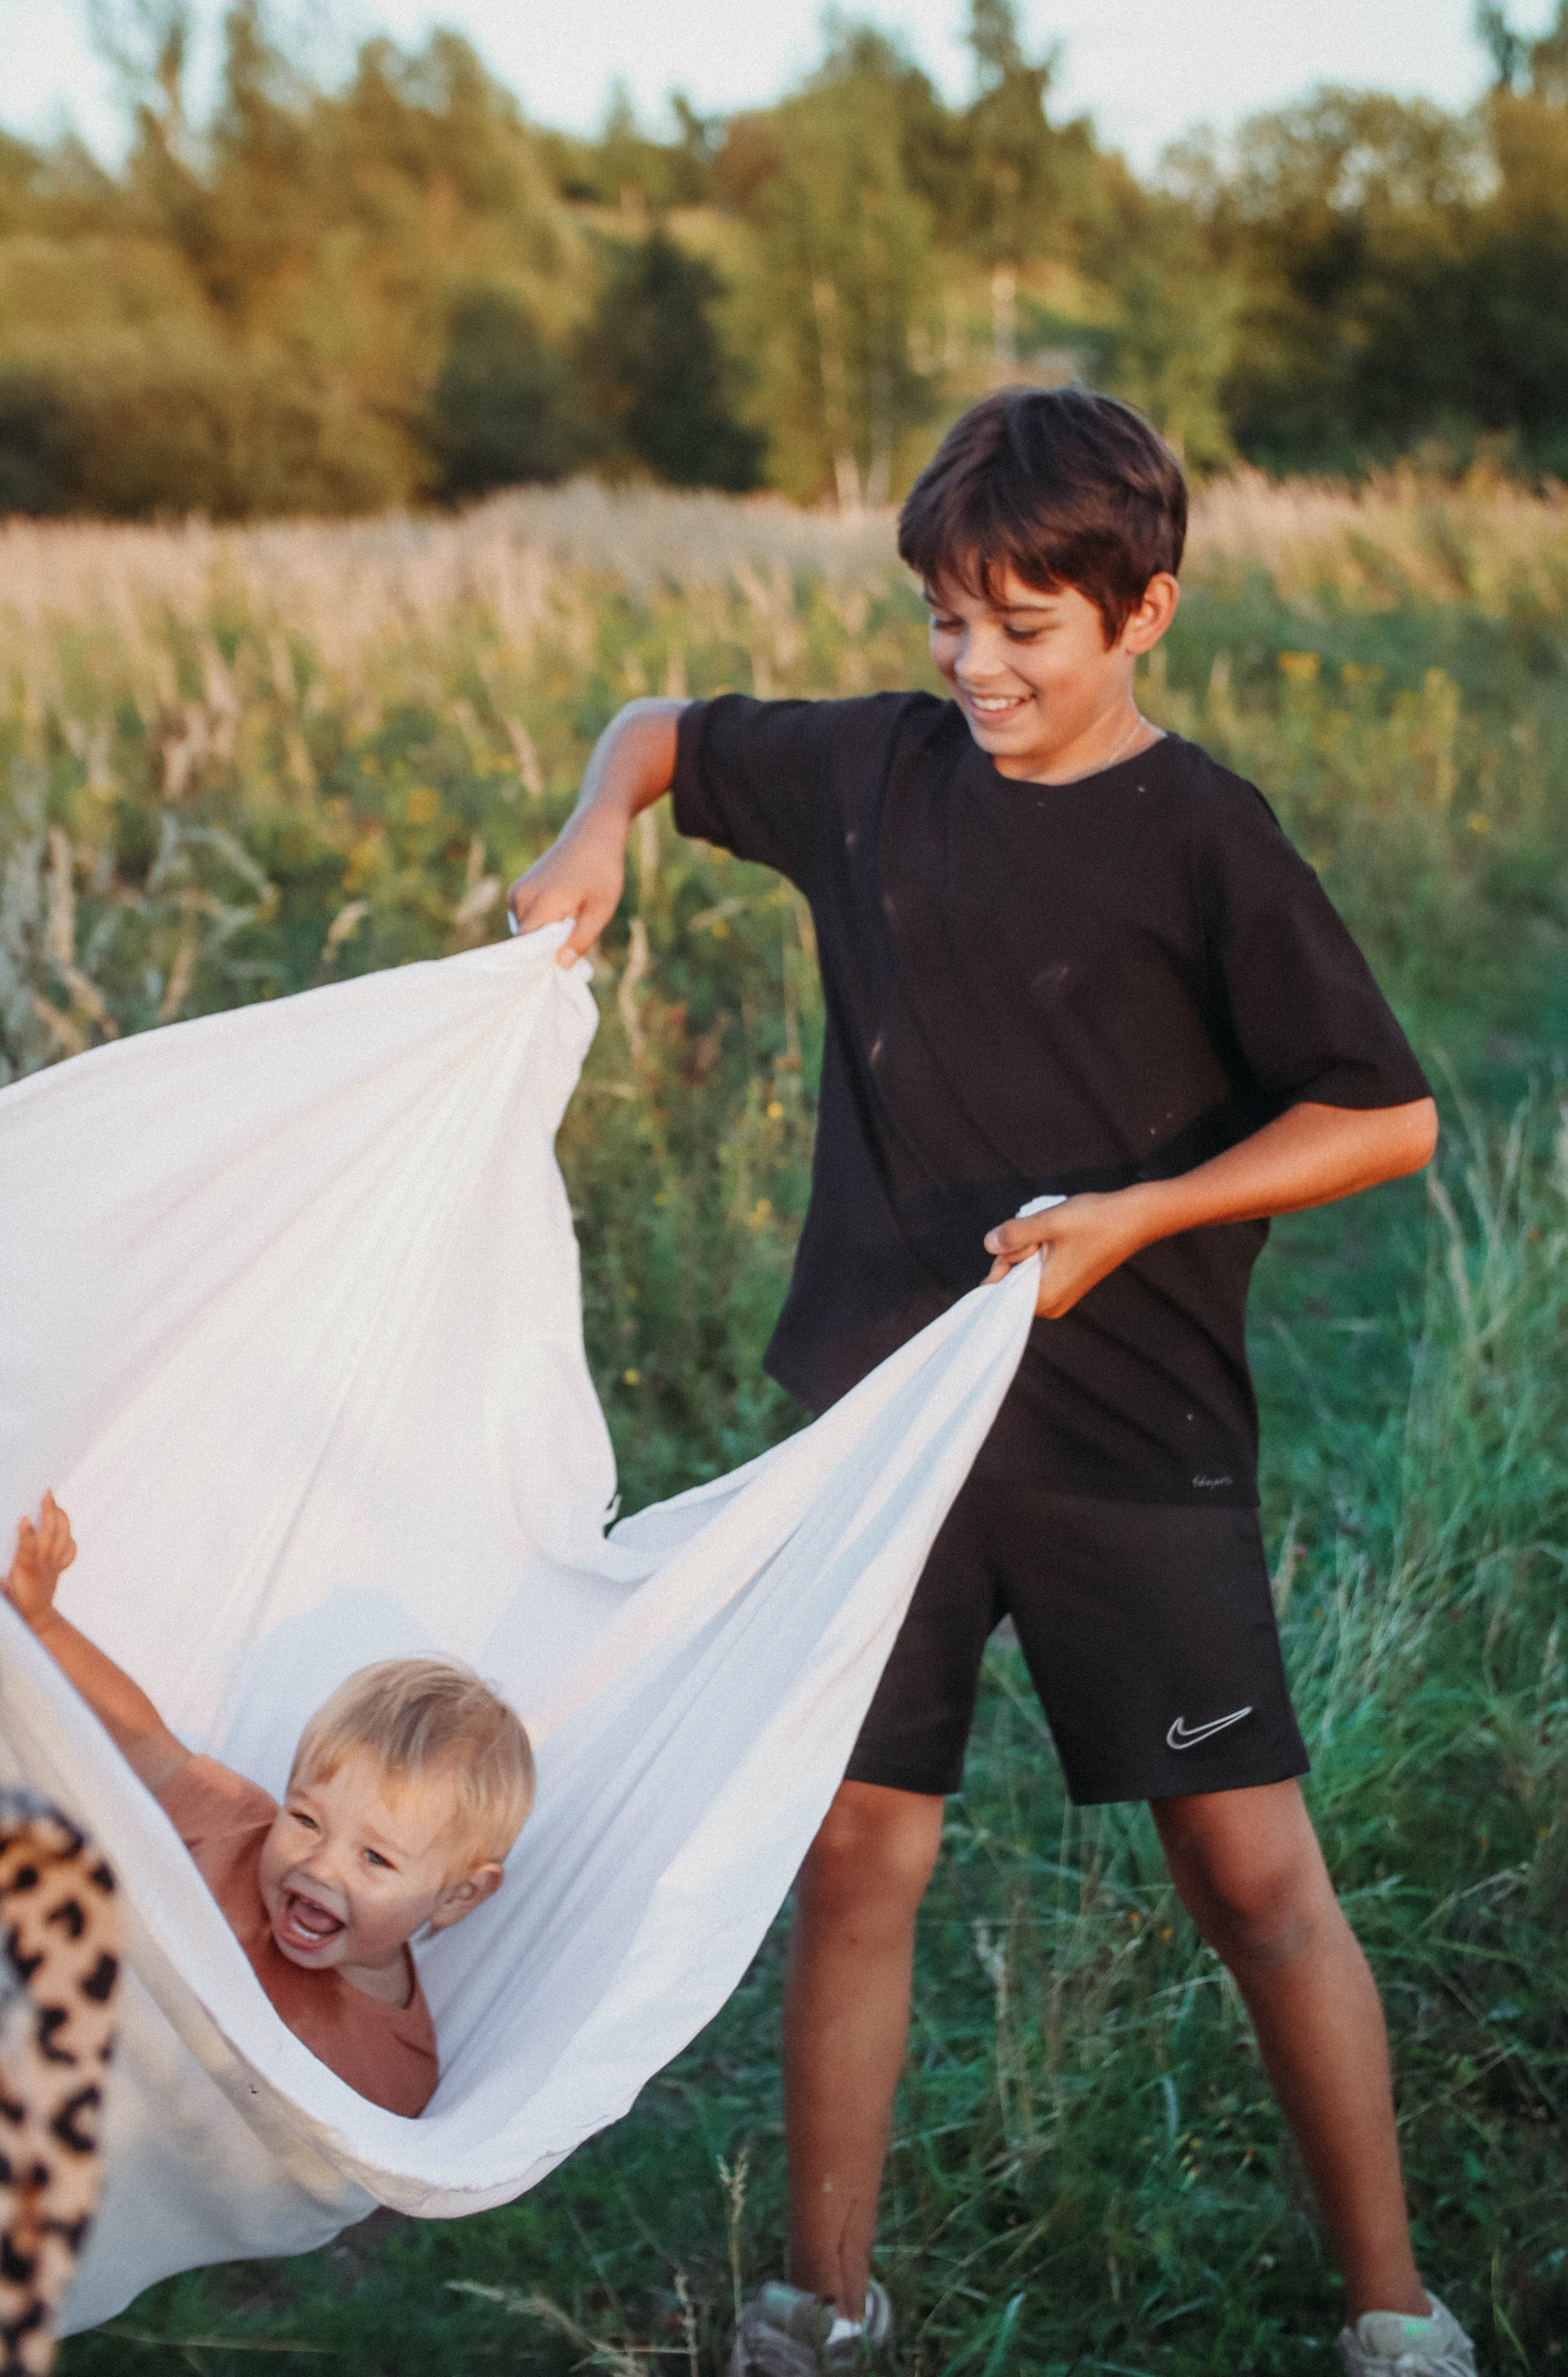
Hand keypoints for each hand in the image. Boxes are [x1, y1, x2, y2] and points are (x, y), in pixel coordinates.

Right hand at [5, 1491, 76, 1626]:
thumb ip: (0, 1582)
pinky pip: (70, 1551)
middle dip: (50, 1512)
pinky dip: (69, 1538)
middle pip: (51, 1534)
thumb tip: (0, 1577)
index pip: (28, 1547)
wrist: (36, 1615)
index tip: (24, 1518)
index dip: (27, 1533)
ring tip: (56, 1504)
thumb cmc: (15, 1600)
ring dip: (62, 1518)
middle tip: (47, 1494)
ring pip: (64, 1537)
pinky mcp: (60, 1567)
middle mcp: (43, 1563)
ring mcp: (54, 1564)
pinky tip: (64, 1529)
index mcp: (26, 1568)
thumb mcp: (3, 1590)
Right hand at [507, 818, 625, 965]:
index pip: (527, 951)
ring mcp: (517, 892)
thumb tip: (560, 966)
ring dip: (546, 936)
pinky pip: (527, 917)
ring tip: (572, 923)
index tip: (566, 969)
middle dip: (548, 950)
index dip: (544, 963)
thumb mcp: (600, 910)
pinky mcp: (518, 888)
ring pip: (527, 931)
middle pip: (526, 942)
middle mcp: (520, 899)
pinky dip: (543, 922)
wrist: (592, 833)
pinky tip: (564, 913)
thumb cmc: (601, 870)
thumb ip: (580, 940)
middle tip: (576, 949)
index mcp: (539, 906)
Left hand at [984, 1190, 1152, 1317]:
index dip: (1002, 1258)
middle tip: (1046, 1235)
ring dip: (1030, 1249)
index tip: (1026, 1241)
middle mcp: (1051, 1305)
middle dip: (1018, 1251)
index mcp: (1045, 1297)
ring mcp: (1060, 1297)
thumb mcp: (1048, 1222)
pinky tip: (1061, 1238)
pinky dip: (1041, 1252)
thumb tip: (988, 1244)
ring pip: (1023, 1272)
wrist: (1135, 1219)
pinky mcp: (1067, 1285)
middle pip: (1009, 1279)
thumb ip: (1013, 1234)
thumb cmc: (1095, 1221)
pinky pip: (1038, 1270)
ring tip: (1057, 1236)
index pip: (997, 1289)